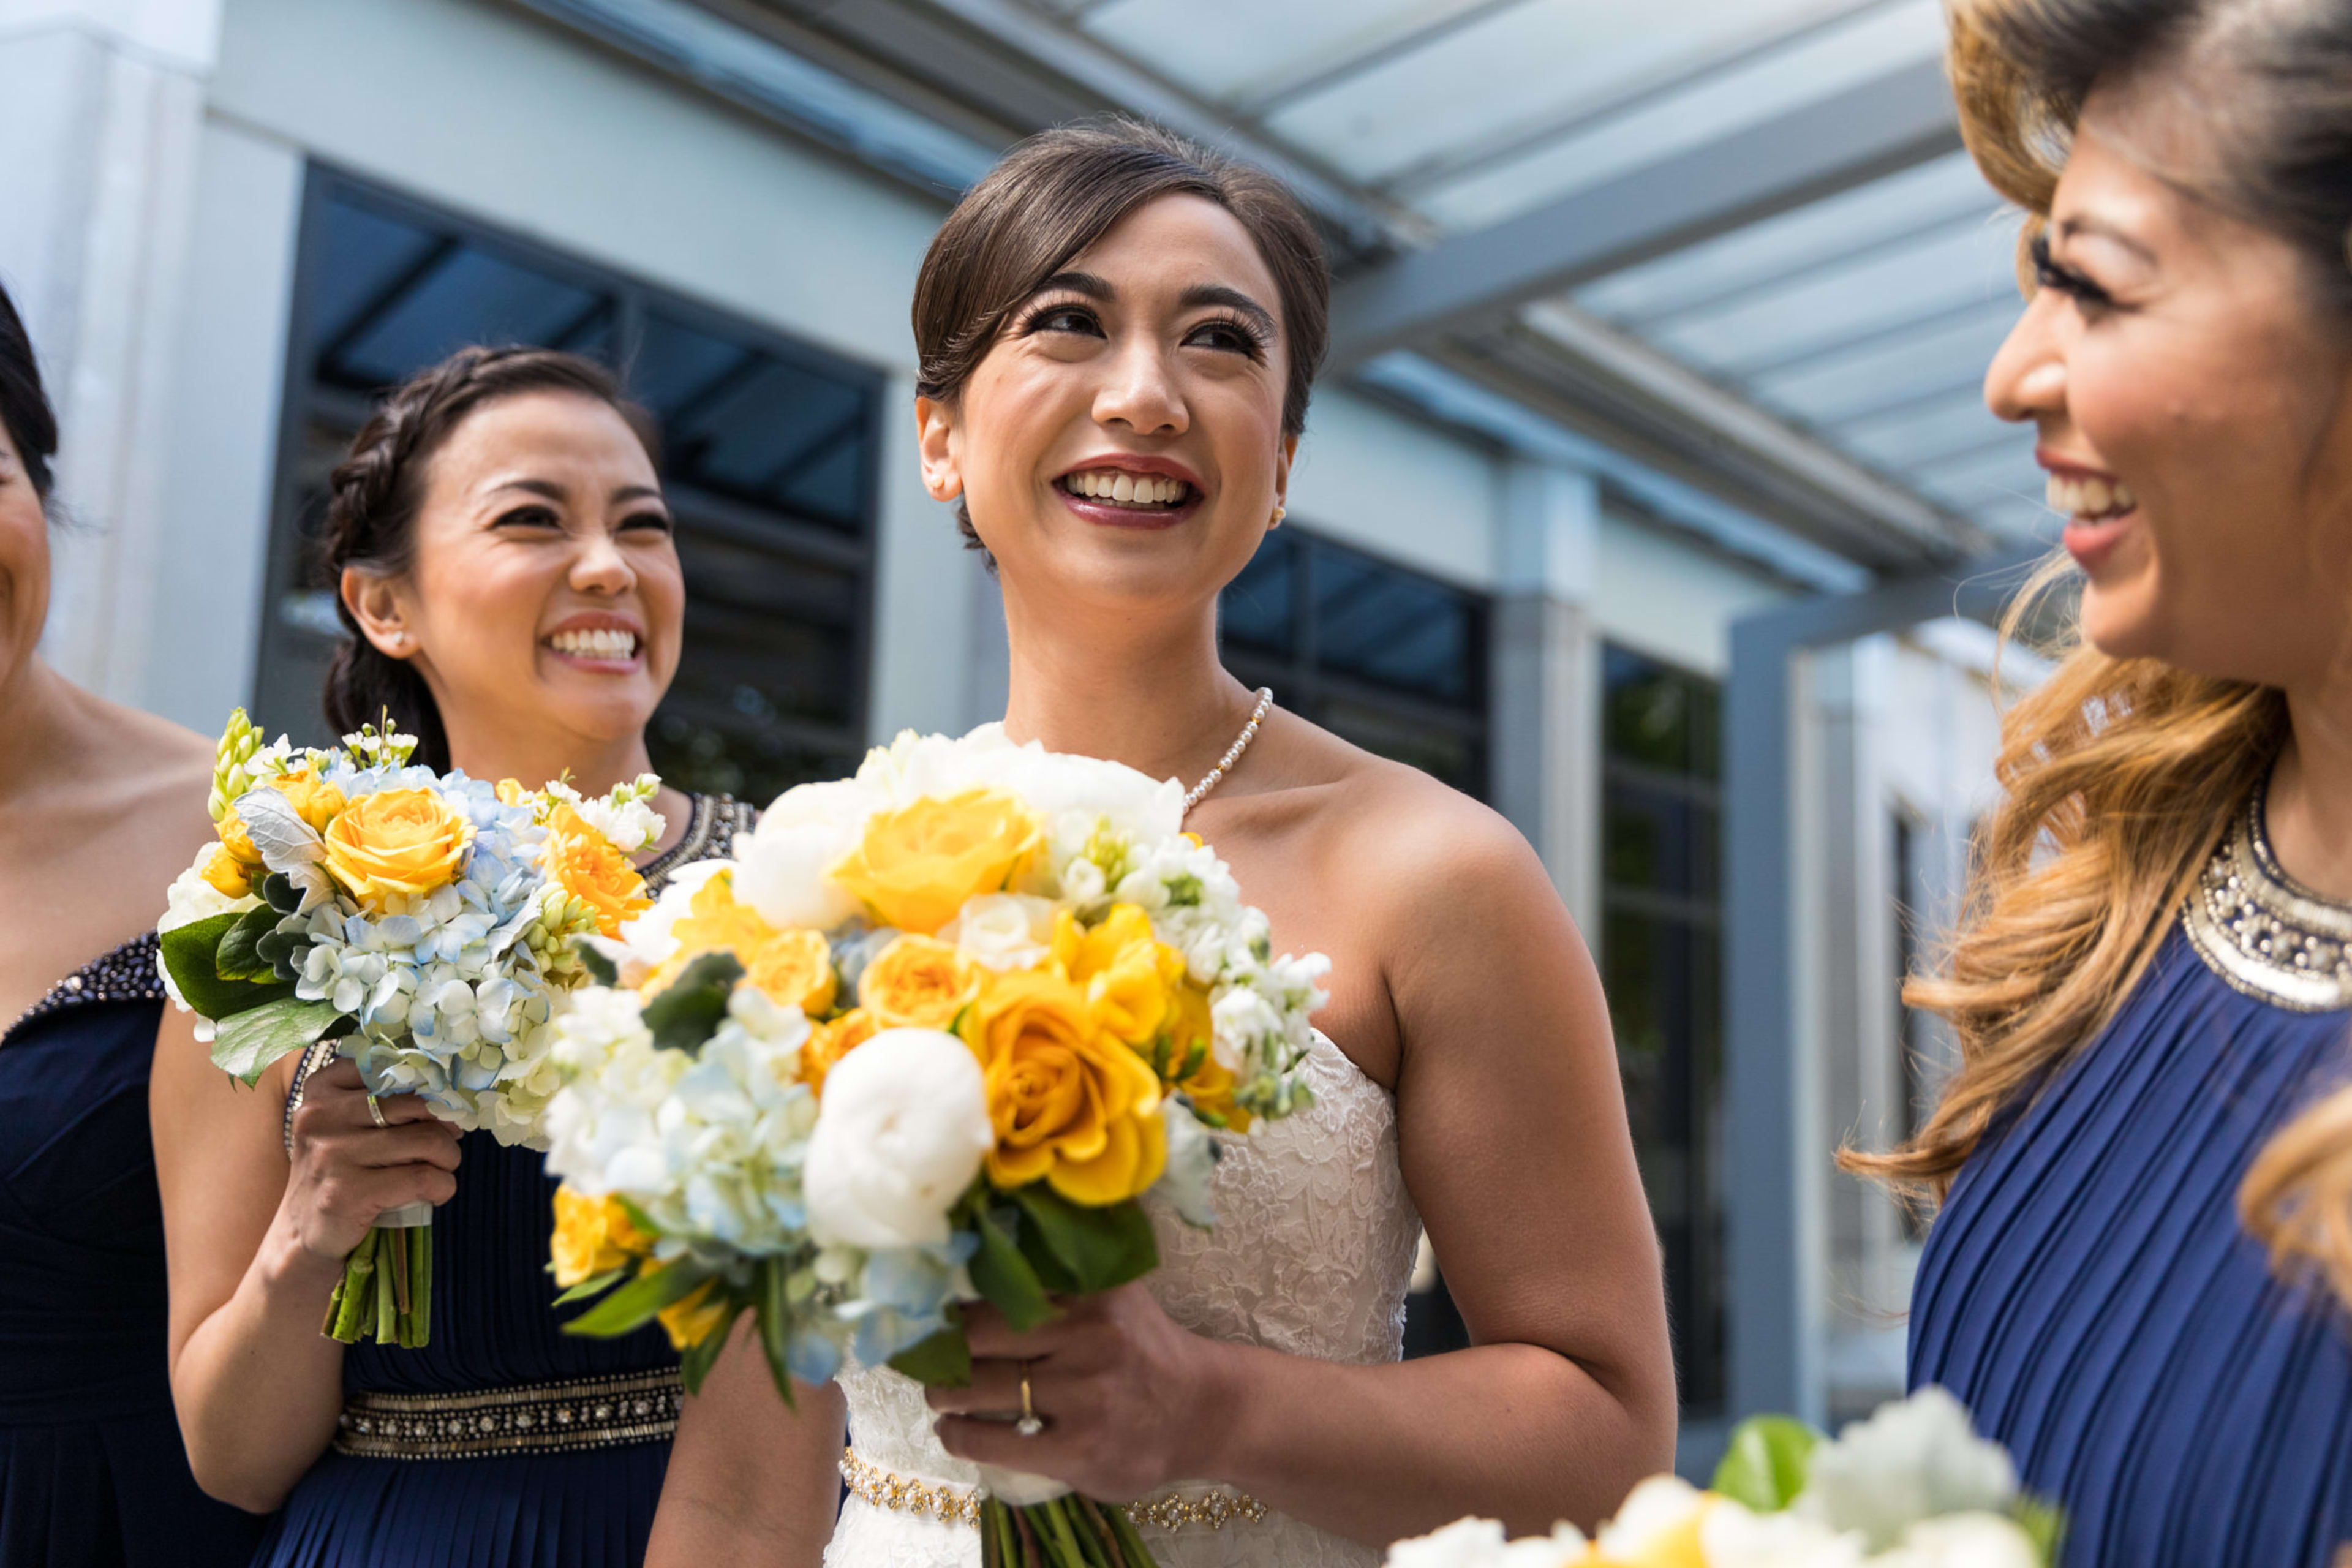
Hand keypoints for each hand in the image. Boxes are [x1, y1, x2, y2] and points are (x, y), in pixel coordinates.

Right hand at [281, 1059, 461, 1263]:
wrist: (303, 1232)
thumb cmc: (339, 1169)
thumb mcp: (345, 1123)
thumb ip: (382, 1096)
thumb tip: (449, 1091)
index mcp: (322, 1088)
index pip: (394, 1067)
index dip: (429, 1088)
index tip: (437, 1109)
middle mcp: (322, 1115)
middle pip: (419, 1105)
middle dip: (446, 1127)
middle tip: (447, 1144)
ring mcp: (332, 1154)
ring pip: (427, 1140)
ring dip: (449, 1158)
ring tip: (441, 1169)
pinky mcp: (347, 1193)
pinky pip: (423, 1178)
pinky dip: (443, 1186)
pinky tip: (435, 1193)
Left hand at [925, 1284, 1230, 1500]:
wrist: (1204, 1412)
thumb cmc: (1142, 1349)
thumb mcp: (1116, 1293)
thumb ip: (1061, 1273)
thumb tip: (984, 1241)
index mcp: (1095, 1290)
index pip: (1002, 1281)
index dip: (951, 1293)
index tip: (925, 1301)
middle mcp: (1090, 1336)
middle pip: (977, 1334)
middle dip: (940, 1347)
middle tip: (927, 1353)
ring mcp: (1085, 1396)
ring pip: (979, 1388)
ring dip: (942, 1393)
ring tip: (938, 1394)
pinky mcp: (1078, 1450)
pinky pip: (993, 1442)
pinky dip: (960, 1437)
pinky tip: (954, 1431)